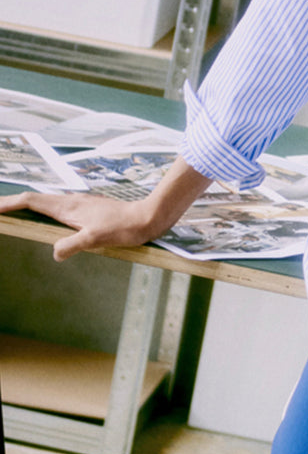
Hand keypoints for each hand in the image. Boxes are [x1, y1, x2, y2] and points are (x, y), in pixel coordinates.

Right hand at [2, 156, 212, 261]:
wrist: (147, 218)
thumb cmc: (124, 228)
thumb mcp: (96, 239)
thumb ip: (73, 244)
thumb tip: (54, 253)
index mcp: (67, 207)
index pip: (31, 201)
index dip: (9, 204)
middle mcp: (70, 203)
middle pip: (34, 200)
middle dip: (12, 204)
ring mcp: (79, 206)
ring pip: (46, 204)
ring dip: (27, 207)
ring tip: (13, 214)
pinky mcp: (87, 211)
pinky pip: (58, 210)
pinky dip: (44, 213)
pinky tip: (46, 222)